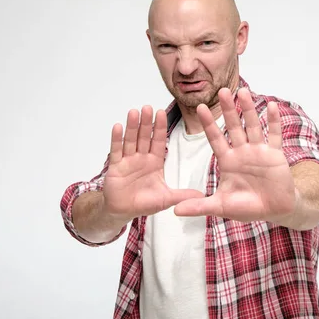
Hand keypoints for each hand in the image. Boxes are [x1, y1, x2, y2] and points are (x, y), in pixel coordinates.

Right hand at [102, 106, 203, 224]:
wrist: (122, 211)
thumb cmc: (143, 203)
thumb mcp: (166, 198)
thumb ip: (182, 195)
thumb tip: (203, 196)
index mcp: (155, 162)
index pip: (158, 141)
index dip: (160, 127)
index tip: (162, 113)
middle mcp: (141, 158)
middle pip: (144, 137)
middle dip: (146, 123)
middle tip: (148, 107)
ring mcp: (128, 161)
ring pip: (130, 140)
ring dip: (132, 126)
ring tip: (134, 112)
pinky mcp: (115, 167)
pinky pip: (116, 151)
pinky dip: (117, 139)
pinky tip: (118, 126)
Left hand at [174, 88, 296, 222]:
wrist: (275, 211)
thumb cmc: (248, 208)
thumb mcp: (221, 206)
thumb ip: (199, 206)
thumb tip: (174, 211)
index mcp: (228, 161)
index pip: (215, 138)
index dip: (208, 124)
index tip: (200, 107)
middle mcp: (242, 152)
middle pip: (233, 126)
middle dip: (228, 109)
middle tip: (222, 90)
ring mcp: (259, 151)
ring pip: (252, 126)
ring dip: (248, 109)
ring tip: (243, 91)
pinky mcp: (275, 154)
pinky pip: (274, 135)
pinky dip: (274, 122)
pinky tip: (272, 106)